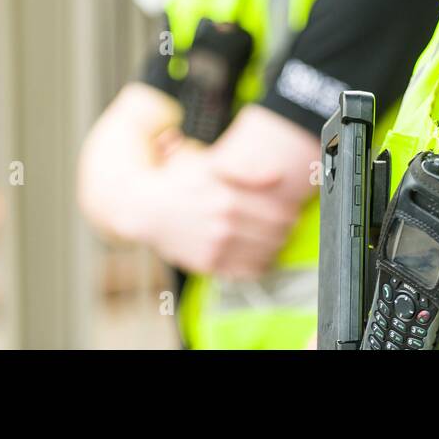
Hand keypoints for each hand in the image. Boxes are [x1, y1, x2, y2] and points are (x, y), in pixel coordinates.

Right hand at [139, 148, 300, 277]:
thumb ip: (248, 171)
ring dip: (276, 248)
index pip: (279, 214)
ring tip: (273, 240)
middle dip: (286, 231)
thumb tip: (279, 176)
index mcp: (229, 199)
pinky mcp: (209, 265)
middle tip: (286, 227)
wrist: (146, 210)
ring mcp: (216, 248)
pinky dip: (260, 265)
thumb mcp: (211, 166)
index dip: (291, 214)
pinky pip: (248, 271)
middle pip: (276, 236)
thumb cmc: (181, 183)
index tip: (291, 212)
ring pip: (266, 255)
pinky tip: (257, 254)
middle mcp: (224, 226)